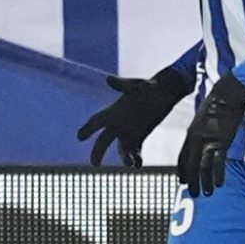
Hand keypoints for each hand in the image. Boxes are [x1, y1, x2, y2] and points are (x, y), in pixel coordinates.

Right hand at [76, 63, 195, 167]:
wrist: (165, 92)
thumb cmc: (149, 86)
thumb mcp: (136, 86)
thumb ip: (123, 85)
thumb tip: (108, 79)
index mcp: (113, 112)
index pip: (96, 121)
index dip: (87, 128)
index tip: (79, 137)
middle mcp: (118, 124)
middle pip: (104, 140)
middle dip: (98, 151)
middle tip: (95, 164)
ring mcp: (129, 131)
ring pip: (122, 149)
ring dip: (124, 157)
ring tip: (129, 163)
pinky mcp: (140, 136)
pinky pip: (135, 151)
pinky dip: (136, 158)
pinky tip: (139, 164)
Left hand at [176, 72, 244, 195]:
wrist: (227, 95)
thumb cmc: (217, 104)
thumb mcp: (203, 118)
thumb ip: (201, 130)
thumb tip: (202, 138)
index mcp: (191, 134)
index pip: (182, 157)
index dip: (182, 171)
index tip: (183, 182)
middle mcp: (197, 139)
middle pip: (190, 165)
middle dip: (191, 181)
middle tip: (193, 193)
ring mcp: (209, 141)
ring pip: (203, 167)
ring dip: (204, 182)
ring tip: (207, 193)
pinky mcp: (222, 142)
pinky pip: (218, 162)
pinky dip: (218, 175)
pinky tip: (219, 184)